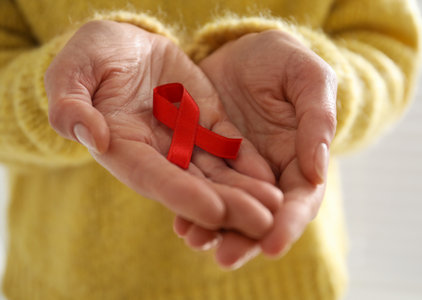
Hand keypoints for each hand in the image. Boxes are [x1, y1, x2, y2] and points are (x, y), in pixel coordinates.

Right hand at [44, 21, 282, 238]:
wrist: (124, 43)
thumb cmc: (92, 55)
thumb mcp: (72, 70)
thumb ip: (71, 103)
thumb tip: (93, 134)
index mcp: (122, 146)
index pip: (153, 177)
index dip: (182, 195)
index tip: (215, 210)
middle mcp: (157, 153)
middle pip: (194, 186)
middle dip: (228, 206)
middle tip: (263, 223)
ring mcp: (185, 139)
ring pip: (218, 172)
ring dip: (247, 192)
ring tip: (277, 207)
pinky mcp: (206, 123)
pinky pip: (229, 146)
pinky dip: (249, 163)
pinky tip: (273, 178)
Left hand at [174, 30, 336, 267]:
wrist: (245, 51)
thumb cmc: (284, 61)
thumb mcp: (308, 78)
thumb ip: (317, 119)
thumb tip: (318, 169)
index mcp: (299, 158)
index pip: (300, 199)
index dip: (289, 222)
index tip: (273, 244)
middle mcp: (268, 172)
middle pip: (261, 213)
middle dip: (245, 237)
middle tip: (226, 257)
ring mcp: (236, 168)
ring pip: (228, 206)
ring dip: (213, 228)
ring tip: (193, 239)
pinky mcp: (207, 158)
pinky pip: (200, 185)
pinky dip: (190, 204)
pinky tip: (177, 218)